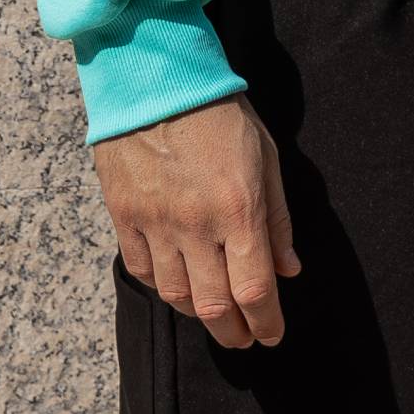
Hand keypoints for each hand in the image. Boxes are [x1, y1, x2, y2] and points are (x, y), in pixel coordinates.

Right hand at [92, 91, 302, 347]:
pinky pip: (142, 271)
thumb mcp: (264, 154)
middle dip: (234, 332)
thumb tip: (288, 269)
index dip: (266, 322)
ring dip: (199, 314)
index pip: (255, 289)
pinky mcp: (124, 216)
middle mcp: (197, 224)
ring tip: (214, 314)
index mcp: (238, 207)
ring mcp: (156, 223)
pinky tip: (177, 285)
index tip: (271, 333)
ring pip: (176, 296)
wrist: (154, 76)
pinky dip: (162, 288)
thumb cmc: (218, 110)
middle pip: (215, 305)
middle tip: (244, 337)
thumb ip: (278, 216)